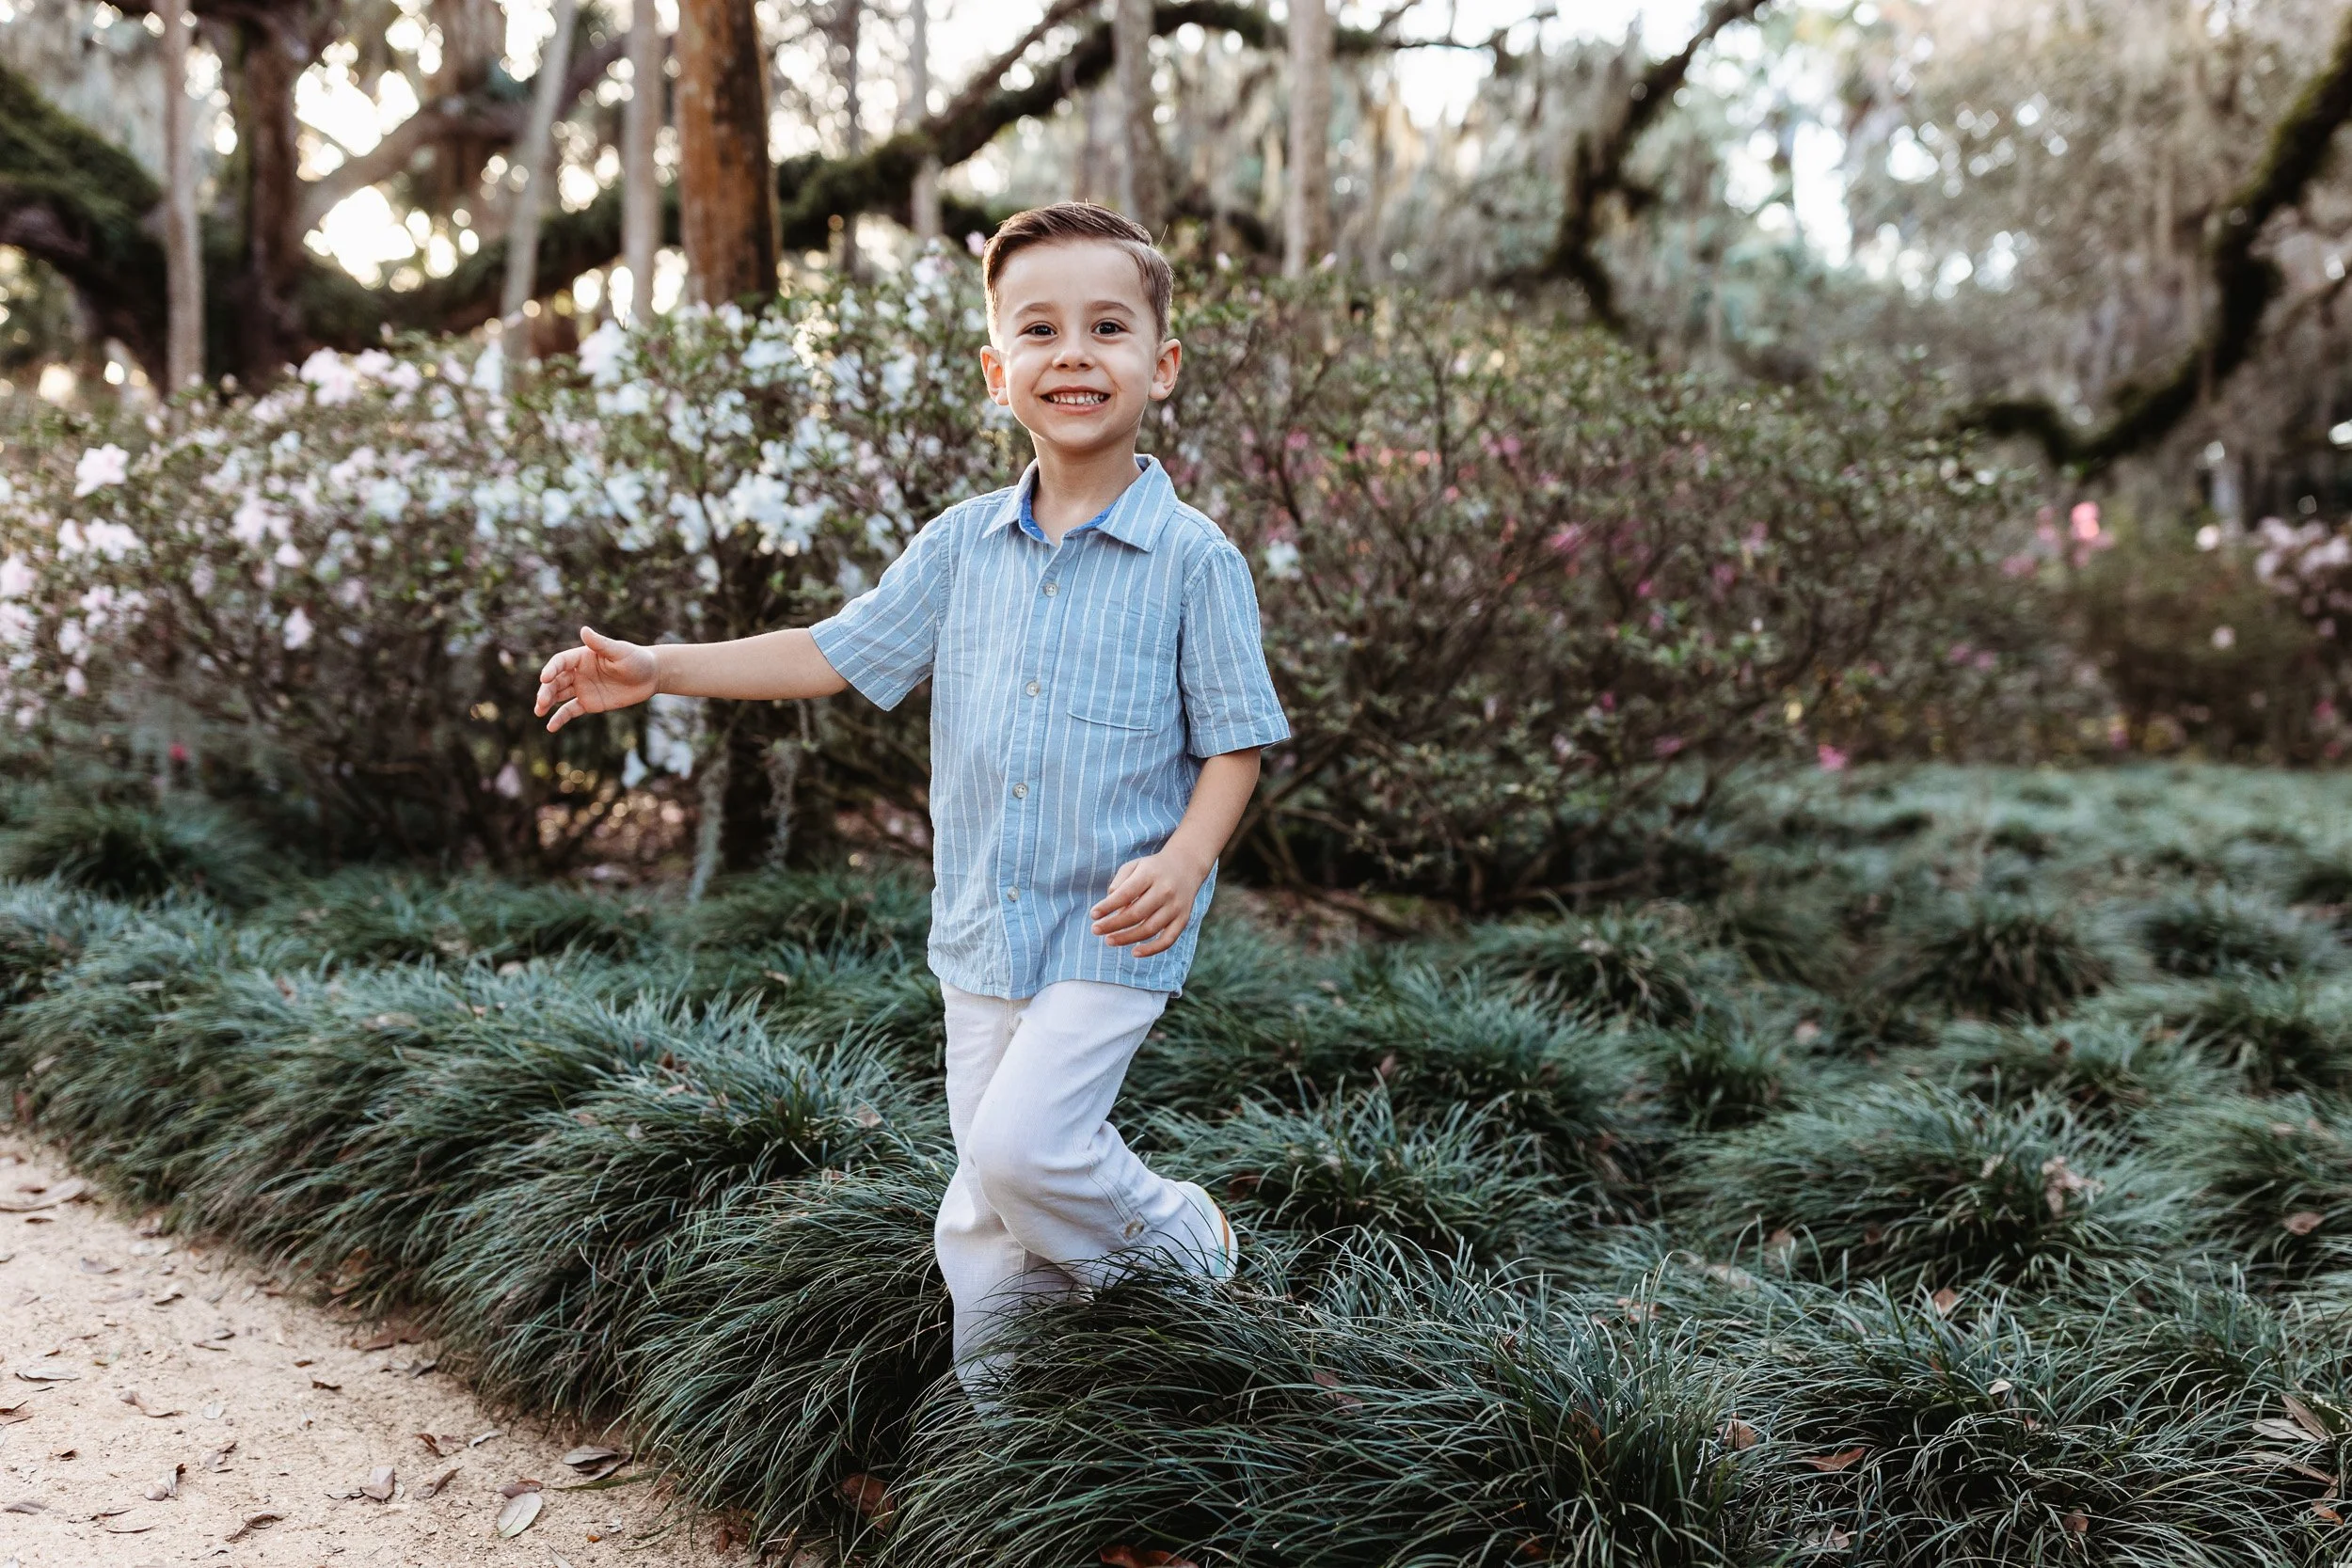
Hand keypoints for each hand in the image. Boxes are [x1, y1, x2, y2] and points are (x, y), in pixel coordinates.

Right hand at [535, 626, 658, 732]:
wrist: (651, 676)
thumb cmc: (636, 659)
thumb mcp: (619, 651)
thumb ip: (600, 644)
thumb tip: (583, 630)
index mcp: (582, 656)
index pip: (560, 662)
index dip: (551, 669)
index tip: (544, 679)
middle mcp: (578, 672)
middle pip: (556, 681)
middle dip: (546, 690)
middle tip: (541, 701)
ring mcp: (582, 688)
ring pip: (559, 695)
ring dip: (547, 702)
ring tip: (538, 711)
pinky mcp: (589, 703)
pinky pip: (570, 710)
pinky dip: (560, 718)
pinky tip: (550, 726)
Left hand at [1089, 849, 1210, 958]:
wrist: (1186, 865)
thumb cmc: (1152, 869)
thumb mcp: (1135, 866)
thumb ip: (1120, 882)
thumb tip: (1109, 905)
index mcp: (1151, 874)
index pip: (1126, 893)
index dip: (1108, 906)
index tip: (1093, 915)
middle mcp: (1165, 890)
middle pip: (1136, 913)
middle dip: (1113, 924)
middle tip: (1095, 930)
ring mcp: (1176, 907)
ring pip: (1150, 929)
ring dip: (1127, 938)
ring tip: (1109, 940)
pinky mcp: (1183, 919)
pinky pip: (1168, 940)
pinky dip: (1152, 949)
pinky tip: (1135, 952)